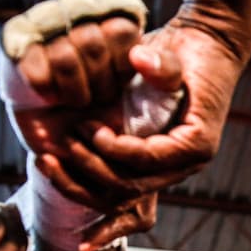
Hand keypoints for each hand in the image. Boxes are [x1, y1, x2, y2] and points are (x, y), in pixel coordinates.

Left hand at [39, 9, 250, 249]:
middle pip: (131, 188)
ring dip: (80, 186)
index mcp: (194, 145)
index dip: (116, 150)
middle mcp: (181, 166)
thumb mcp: (179, 55)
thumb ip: (161, 63)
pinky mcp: (146, 165)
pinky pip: (116, 190)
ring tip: (46, 164)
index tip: (91, 130)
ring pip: (119, 197)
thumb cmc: (192, 52)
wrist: (203, 52)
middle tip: (66, 143)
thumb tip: (138, 58)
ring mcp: (163, 169)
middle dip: (93, 169)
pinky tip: (62, 194)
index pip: (148, 160)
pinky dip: (87, 193)